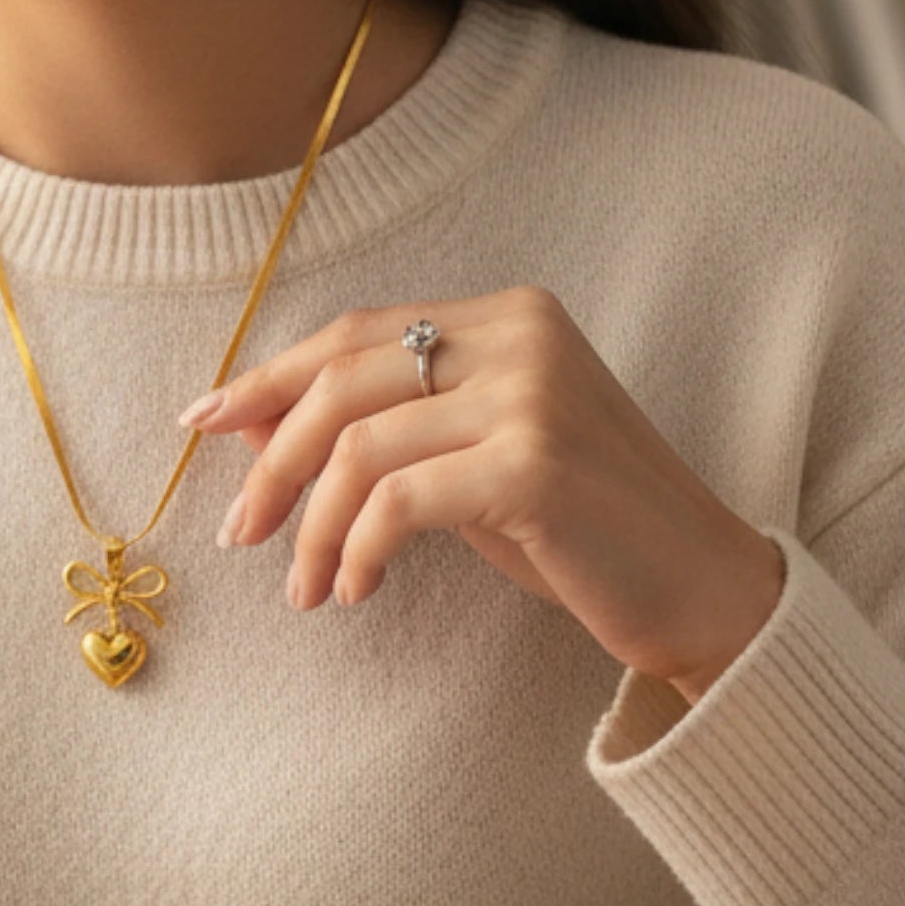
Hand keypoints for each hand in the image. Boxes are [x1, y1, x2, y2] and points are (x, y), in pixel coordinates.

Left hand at [181, 286, 785, 702]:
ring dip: (313, 527)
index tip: (200, 422)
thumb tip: (240, 422)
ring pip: (359, 447)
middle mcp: (520, 335)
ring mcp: (532, 395)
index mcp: (505, 315)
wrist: (704, 589)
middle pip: (342, 382)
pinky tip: (357, 589)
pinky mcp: (534, 465)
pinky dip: (359, 549)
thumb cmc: (575, 528)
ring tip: (305, 587)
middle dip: (273, 462)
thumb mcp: (459, 462)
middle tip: (240, 532)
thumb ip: (371, 430)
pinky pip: (398, 500)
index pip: (353, 335)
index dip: (267, 378)